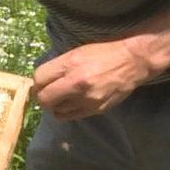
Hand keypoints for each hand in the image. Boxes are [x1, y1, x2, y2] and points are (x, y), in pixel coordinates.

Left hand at [32, 39, 165, 121]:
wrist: (132, 62)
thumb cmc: (103, 53)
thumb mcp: (77, 52)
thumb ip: (58, 66)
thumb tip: (41, 80)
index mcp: (70, 64)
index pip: (38, 79)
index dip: (37, 82)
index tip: (42, 82)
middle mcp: (76, 83)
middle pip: (44, 99)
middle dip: (43, 96)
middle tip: (48, 92)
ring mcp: (86, 99)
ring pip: (56, 111)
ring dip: (55, 105)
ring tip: (63, 97)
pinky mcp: (95, 109)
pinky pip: (70, 116)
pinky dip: (66, 111)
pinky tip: (72, 102)